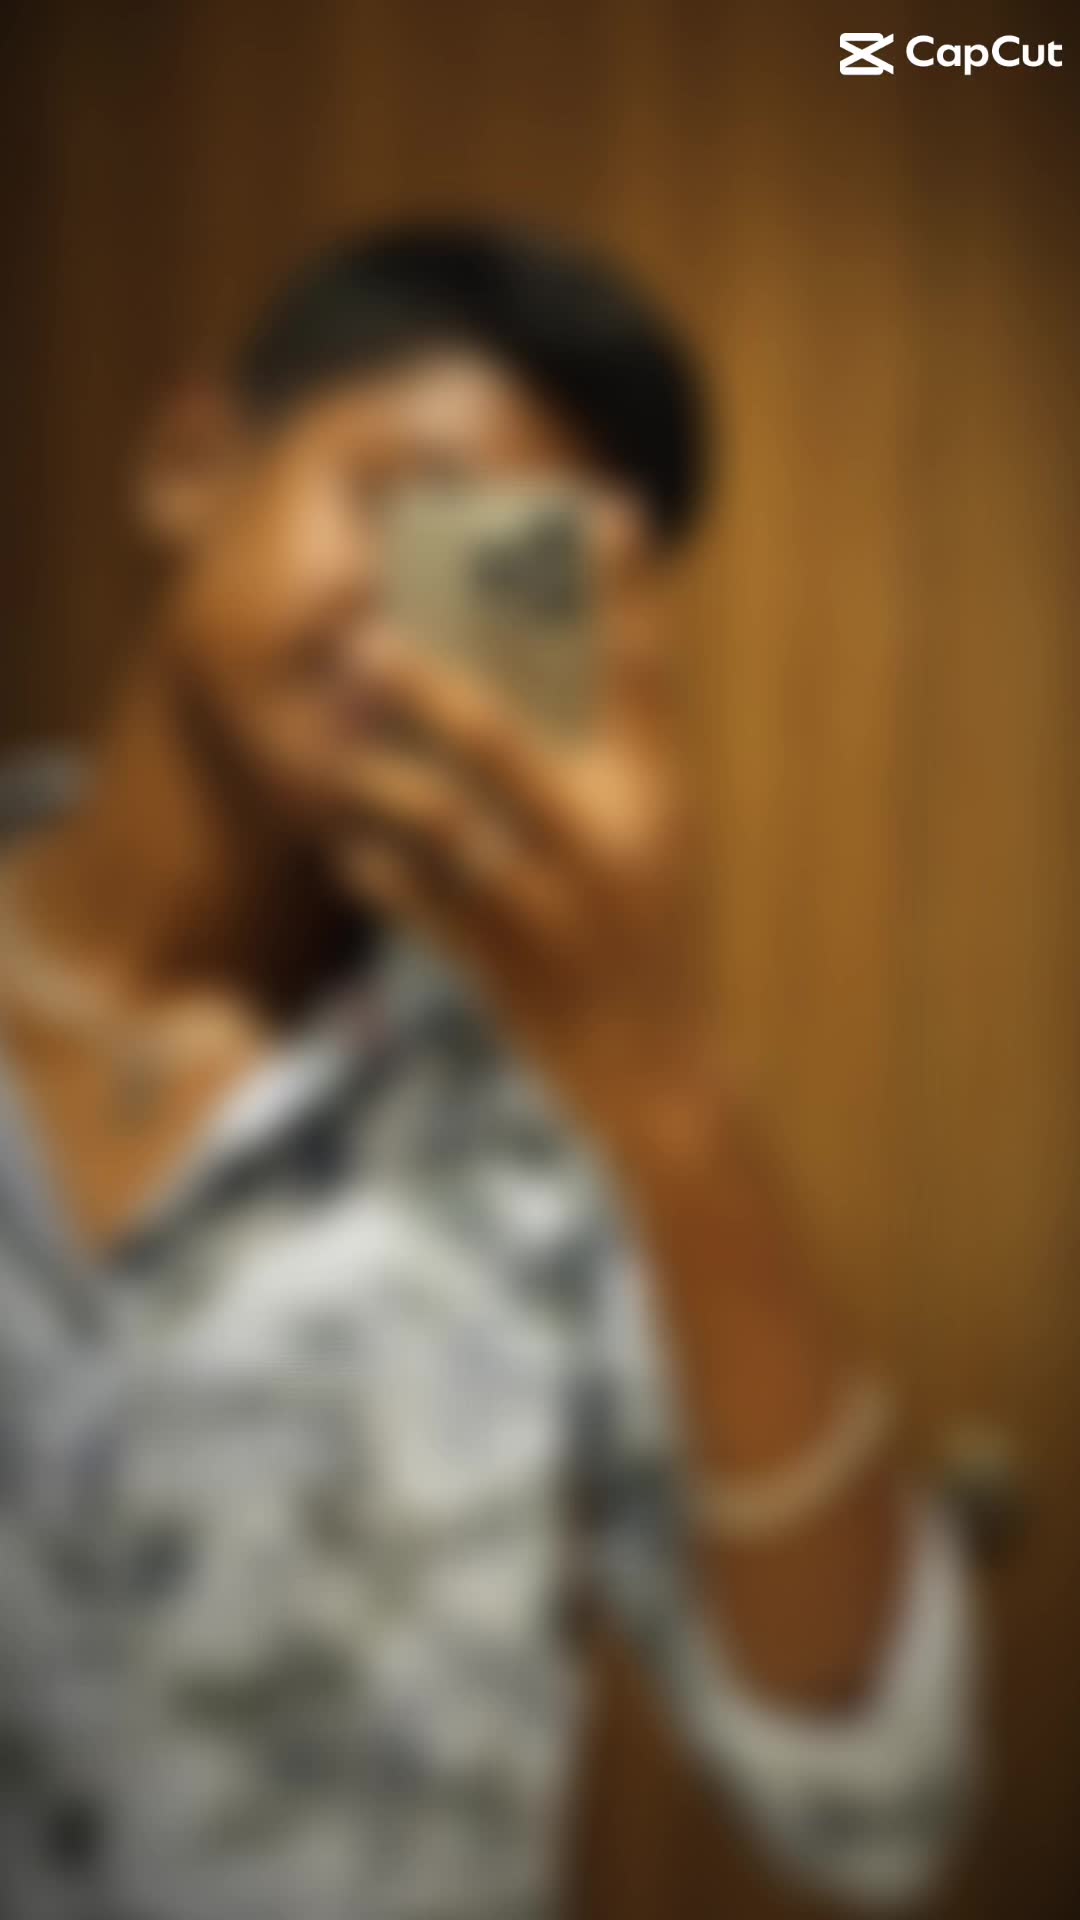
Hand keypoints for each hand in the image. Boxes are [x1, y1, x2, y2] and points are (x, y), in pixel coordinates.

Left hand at [333, 507, 723, 1172]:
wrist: (654, 1077)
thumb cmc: (648, 944)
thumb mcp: (651, 843)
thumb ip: (608, 761)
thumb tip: (541, 676)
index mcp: (656, 802)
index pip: (641, 677)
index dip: (620, 590)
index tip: (602, 508)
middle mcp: (610, 848)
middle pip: (508, 745)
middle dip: (430, 692)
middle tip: (362, 642)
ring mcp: (555, 915)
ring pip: (447, 826)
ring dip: (382, 781)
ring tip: (337, 746)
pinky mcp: (508, 974)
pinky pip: (424, 911)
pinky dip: (380, 877)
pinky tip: (347, 852)